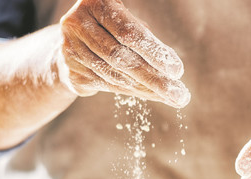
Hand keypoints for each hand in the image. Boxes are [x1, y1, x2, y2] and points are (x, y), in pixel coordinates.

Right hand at [56, 0, 189, 106]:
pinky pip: (108, 86)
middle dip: (155, 78)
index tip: (177, 70)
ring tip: (172, 97)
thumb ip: (145, 39)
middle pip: (121, 57)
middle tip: (180, 95)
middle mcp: (76, 24)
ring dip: (148, 89)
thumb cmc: (110, 29)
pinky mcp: (71, 72)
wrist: (73, 45)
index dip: (154, 52)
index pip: (128, 32)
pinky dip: (134, 92)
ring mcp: (70, 49)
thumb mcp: (126, 23)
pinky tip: (153, 95)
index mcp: (94, 4)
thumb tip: (173, 69)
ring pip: (115, 75)